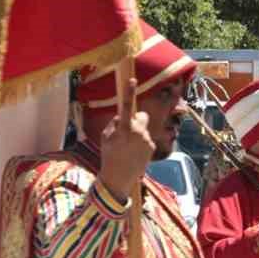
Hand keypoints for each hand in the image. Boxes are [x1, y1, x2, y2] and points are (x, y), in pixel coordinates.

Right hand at [98, 75, 151, 199]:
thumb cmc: (109, 156)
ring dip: (137, 134)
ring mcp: (147, 140)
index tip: (131, 79)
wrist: (119, 177)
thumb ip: (114, 124)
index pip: (126, 106)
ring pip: (143, 129)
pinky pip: (146, 139)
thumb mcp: (106, 137)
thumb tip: (122, 117)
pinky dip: (141, 143)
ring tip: (128, 148)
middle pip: (142, 116)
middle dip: (137, 120)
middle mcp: (139, 132)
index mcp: (124, 129)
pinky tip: (134, 153)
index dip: (128, 92)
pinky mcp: (152, 147)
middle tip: (127, 131)